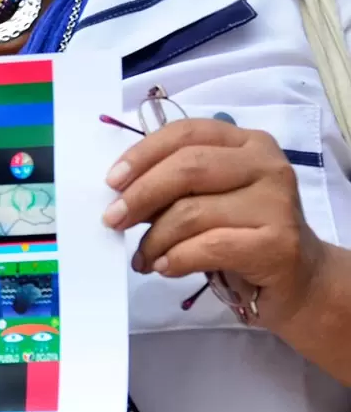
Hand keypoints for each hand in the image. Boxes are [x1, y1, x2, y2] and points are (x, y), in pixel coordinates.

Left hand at [105, 119, 323, 326]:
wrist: (300, 278)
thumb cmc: (243, 232)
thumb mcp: (209, 198)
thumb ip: (174, 186)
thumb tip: (119, 194)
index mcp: (246, 142)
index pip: (186, 133)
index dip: (142, 154)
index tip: (111, 182)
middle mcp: (267, 165)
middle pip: (187, 168)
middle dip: (140, 195)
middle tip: (113, 220)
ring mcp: (277, 203)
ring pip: (193, 212)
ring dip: (154, 239)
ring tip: (143, 257)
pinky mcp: (280, 244)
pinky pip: (210, 247)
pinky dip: (177, 258)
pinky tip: (165, 266)